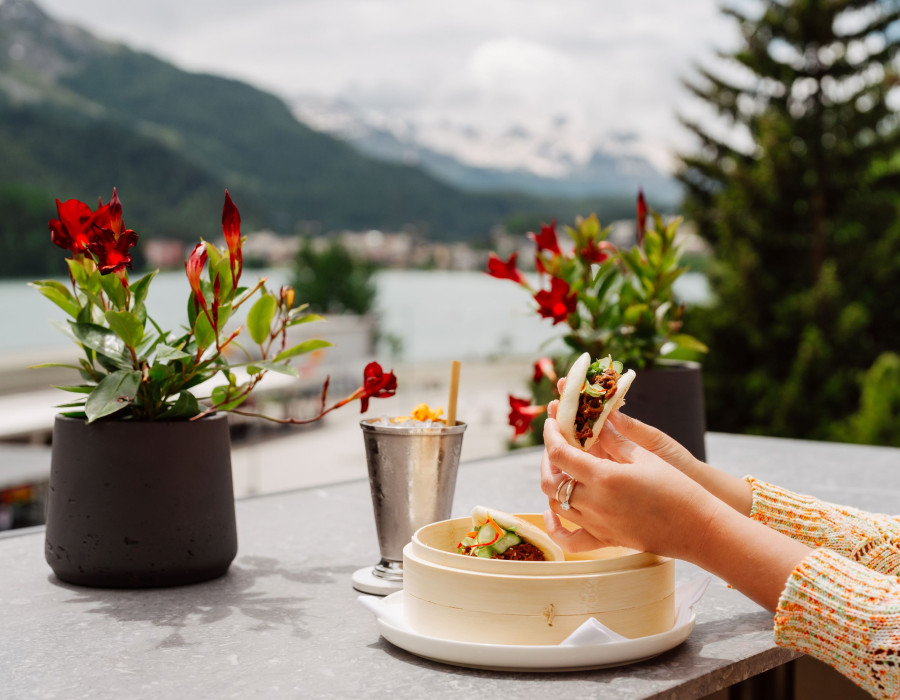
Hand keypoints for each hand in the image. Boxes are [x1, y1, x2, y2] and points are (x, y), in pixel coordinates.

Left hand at [540, 414, 721, 559]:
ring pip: (555, 506)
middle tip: (556, 444)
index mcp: (603, 477)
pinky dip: (555, 526)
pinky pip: (569, 539)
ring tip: (562, 469)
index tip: (551, 422)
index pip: (560, 454)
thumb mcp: (646, 456)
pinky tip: (554, 513)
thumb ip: (615, 439)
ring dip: (552, 485)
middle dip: (547, 459)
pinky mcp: (605, 540)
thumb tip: (597, 420)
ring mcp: (597, 525)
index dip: (550, 435)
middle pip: (550, 481)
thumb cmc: (677, 488)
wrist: (698, 528)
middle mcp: (594, 503)